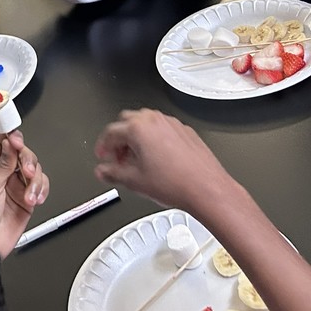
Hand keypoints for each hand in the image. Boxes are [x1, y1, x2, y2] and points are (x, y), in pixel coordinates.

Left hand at [0, 131, 49, 258]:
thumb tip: (9, 142)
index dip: (12, 138)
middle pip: (23, 154)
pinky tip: (35, 199)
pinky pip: (41, 186)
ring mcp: (17, 185)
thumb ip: (2, 164)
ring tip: (30, 195)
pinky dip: (41, 190)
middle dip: (28, 161)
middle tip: (27, 171)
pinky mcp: (28, 197)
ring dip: (36, 181)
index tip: (18, 142)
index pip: (3, 142)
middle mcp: (4, 172)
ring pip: (35, 170)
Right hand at [94, 109, 237, 214]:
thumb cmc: (176, 184)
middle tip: (118, 158)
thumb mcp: (134, 182)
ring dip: (137, 137)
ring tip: (137, 160)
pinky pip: (163, 129)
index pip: (110, 132)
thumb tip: (103, 171)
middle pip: (127, 122)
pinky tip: (158, 160)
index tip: (103, 156)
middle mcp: (154, 121)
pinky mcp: (185, 131)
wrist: (207, 189)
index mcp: (138, 128)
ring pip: (146, 123)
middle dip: (119, 139)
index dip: (103, 146)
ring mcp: (172, 124)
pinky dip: (155, 139)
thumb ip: (112, 173)